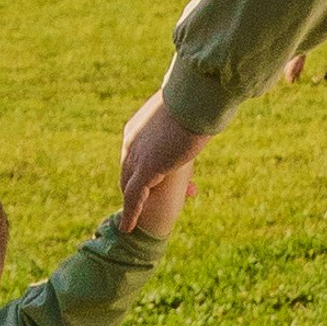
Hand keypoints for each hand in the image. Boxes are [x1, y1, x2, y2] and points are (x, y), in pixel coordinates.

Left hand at [120, 92, 201, 225]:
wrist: (196, 97)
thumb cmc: (197, 100)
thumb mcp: (185, 111)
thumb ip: (184, 119)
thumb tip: (198, 116)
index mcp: (137, 127)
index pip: (136, 156)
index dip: (147, 173)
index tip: (163, 181)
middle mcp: (131, 141)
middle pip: (129, 173)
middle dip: (143, 190)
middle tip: (158, 204)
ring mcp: (136, 155)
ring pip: (129, 187)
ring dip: (137, 205)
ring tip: (143, 221)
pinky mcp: (147, 168)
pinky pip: (134, 197)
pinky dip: (130, 214)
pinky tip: (128, 228)